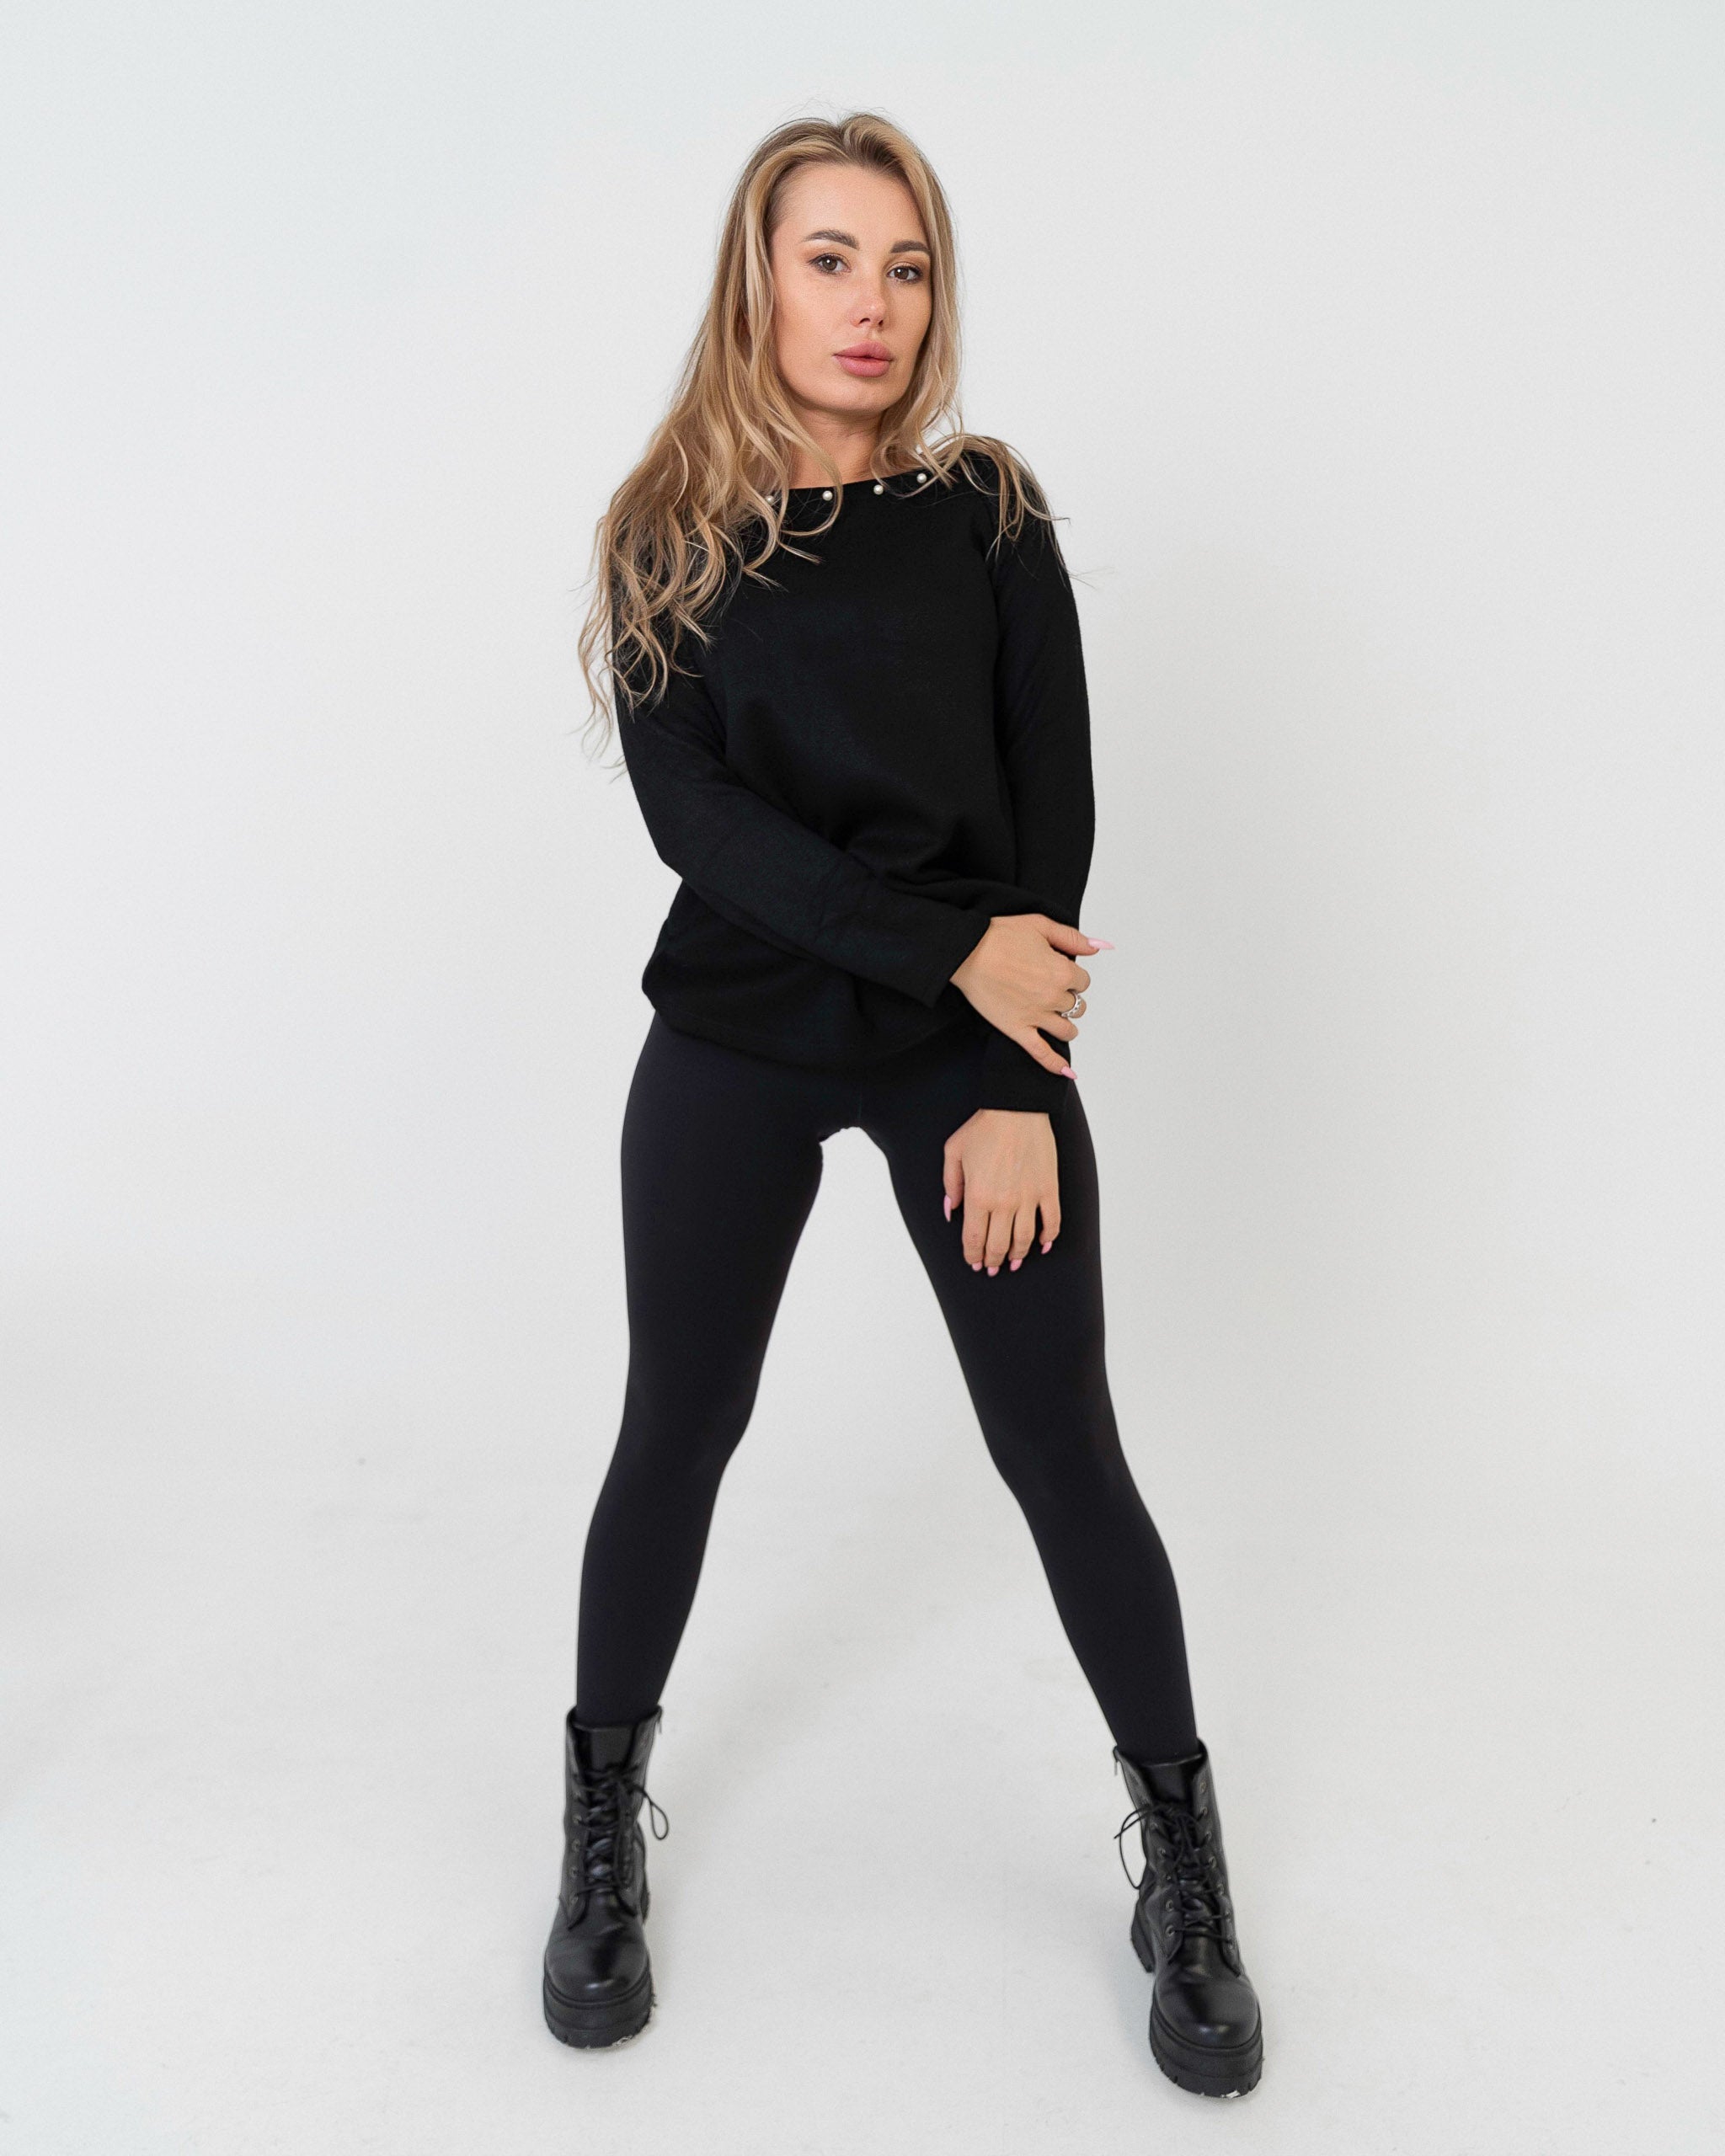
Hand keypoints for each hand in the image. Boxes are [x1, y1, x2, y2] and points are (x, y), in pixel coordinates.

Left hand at [941, 1109, 1061, 1274]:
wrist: (1016, 1107)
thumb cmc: (982, 1127)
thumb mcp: (953, 1152)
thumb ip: (951, 1184)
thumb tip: (952, 1211)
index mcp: (978, 1196)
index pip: (974, 1240)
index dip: (973, 1257)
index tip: (973, 1263)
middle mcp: (1003, 1202)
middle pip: (998, 1246)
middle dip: (992, 1261)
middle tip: (991, 1268)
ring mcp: (1029, 1197)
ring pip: (1024, 1240)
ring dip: (1018, 1256)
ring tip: (1014, 1263)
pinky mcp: (1048, 1189)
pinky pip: (1052, 1222)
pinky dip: (1047, 1238)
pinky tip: (1042, 1245)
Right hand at [949, 914, 1104, 1076]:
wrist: (966, 952)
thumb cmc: (999, 936)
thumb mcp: (1040, 925)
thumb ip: (1072, 938)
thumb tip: (1099, 947)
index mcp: (1062, 972)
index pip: (1083, 981)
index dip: (1072, 975)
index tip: (1057, 970)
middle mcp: (1053, 997)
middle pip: (1076, 1005)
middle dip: (1067, 997)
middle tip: (1049, 988)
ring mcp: (1036, 1016)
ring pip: (1067, 1030)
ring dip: (1066, 1024)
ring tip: (1057, 1018)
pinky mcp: (1017, 1030)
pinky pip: (1041, 1053)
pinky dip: (1055, 1064)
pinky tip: (1067, 1071)